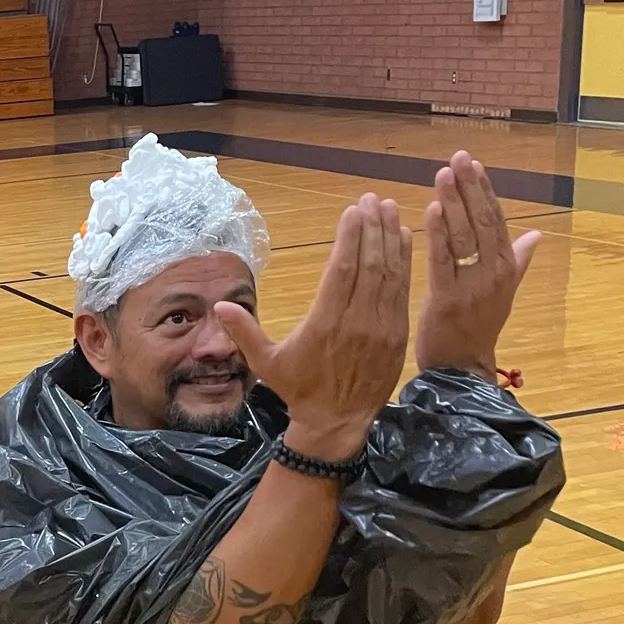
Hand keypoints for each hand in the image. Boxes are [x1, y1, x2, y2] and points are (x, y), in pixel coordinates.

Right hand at [216, 193, 411, 458]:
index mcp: (325, 324)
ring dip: (390, 238)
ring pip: (389, 274)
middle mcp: (356, 322)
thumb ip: (244, 332)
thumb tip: (219, 306)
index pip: (342, 270)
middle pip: (369, 265)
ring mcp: (381, 328)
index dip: (350, 237)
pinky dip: (404, 262)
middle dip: (372, 228)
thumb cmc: (298, 389)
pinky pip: (401, 291)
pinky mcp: (397, 335)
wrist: (336, 423)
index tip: (353, 210)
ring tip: (388, 209)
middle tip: (372, 200)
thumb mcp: (266, 362)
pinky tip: (403, 238)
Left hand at [414, 151, 538, 379]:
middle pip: (482, 222)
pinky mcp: (448, 300)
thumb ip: (518, 260)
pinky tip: (432, 210)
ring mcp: (473, 287)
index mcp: (506, 267)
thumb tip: (536, 234)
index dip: (485, 190)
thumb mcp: (503, 291)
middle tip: (458, 158)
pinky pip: (443, 261)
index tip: (474, 163)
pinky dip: (438, 234)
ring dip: (453, 203)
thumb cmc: (479, 327)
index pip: (497, 220)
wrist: (463, 367)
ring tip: (443, 174)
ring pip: (463, 237)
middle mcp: (494, 274)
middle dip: (470, 188)